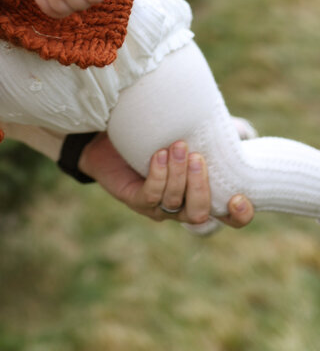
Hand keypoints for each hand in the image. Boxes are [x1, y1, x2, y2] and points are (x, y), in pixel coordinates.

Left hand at [79, 133, 254, 228]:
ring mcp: (159, 206)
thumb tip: (239, 132)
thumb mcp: (190, 132)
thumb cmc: (157, 133)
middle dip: (201, 186)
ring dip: (178, 174)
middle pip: (201, 213)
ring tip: (177, 146)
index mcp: (203, 193)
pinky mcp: (135, 200)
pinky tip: (158, 155)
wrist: (111, 134)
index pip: (230, 217)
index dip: (239, 215)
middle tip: (197, 157)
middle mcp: (183, 206)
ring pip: (176, 202)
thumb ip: (215, 134)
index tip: (238, 196)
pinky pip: (151, 195)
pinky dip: (158, 175)